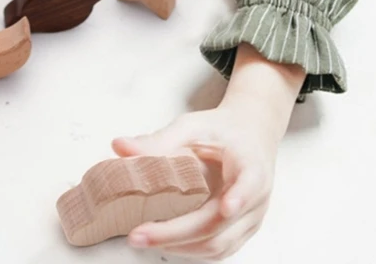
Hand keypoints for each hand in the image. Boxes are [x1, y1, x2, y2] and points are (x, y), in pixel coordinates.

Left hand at [112, 44, 305, 260]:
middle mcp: (256, 199)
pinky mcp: (241, 233)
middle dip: (176, 234)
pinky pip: (217, 250)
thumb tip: (119, 146)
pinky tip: (162, 241)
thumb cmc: (221, 130)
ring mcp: (251, 220)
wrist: (249, 136)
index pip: (250, 184)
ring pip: (218, 246)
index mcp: (251, 165)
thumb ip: (159, 139)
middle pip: (219, 224)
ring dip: (179, 247)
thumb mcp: (193, 126)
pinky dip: (188, 249)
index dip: (240, 198)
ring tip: (143, 238)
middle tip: (137, 234)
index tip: (227, 208)